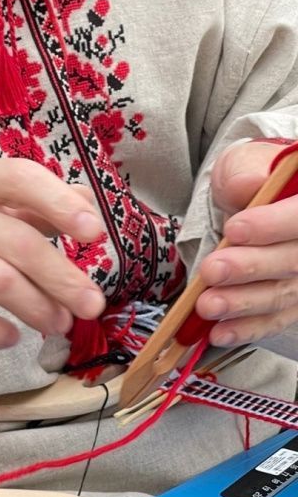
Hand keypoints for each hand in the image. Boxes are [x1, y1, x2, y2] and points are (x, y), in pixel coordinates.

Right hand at [0, 158, 106, 348]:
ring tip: (57, 324)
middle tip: (92, 305)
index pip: (20, 179)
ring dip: (37, 308)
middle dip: (62, 278)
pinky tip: (11, 336)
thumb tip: (87, 203)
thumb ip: (31, 204)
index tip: (95, 233)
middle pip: (17, 242)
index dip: (61, 204)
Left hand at [197, 140, 297, 345]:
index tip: (235, 230)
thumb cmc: (250, 179)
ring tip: (208, 305)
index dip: (273, 226)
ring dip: (244, 303)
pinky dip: (247, 328)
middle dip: (250, 268)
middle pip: (295, 262)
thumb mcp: (243, 164)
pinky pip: (276, 319)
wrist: (250, 202)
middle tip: (212, 270)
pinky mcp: (293, 302)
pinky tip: (221, 332)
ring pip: (285, 295)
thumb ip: (245, 175)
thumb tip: (247, 185)